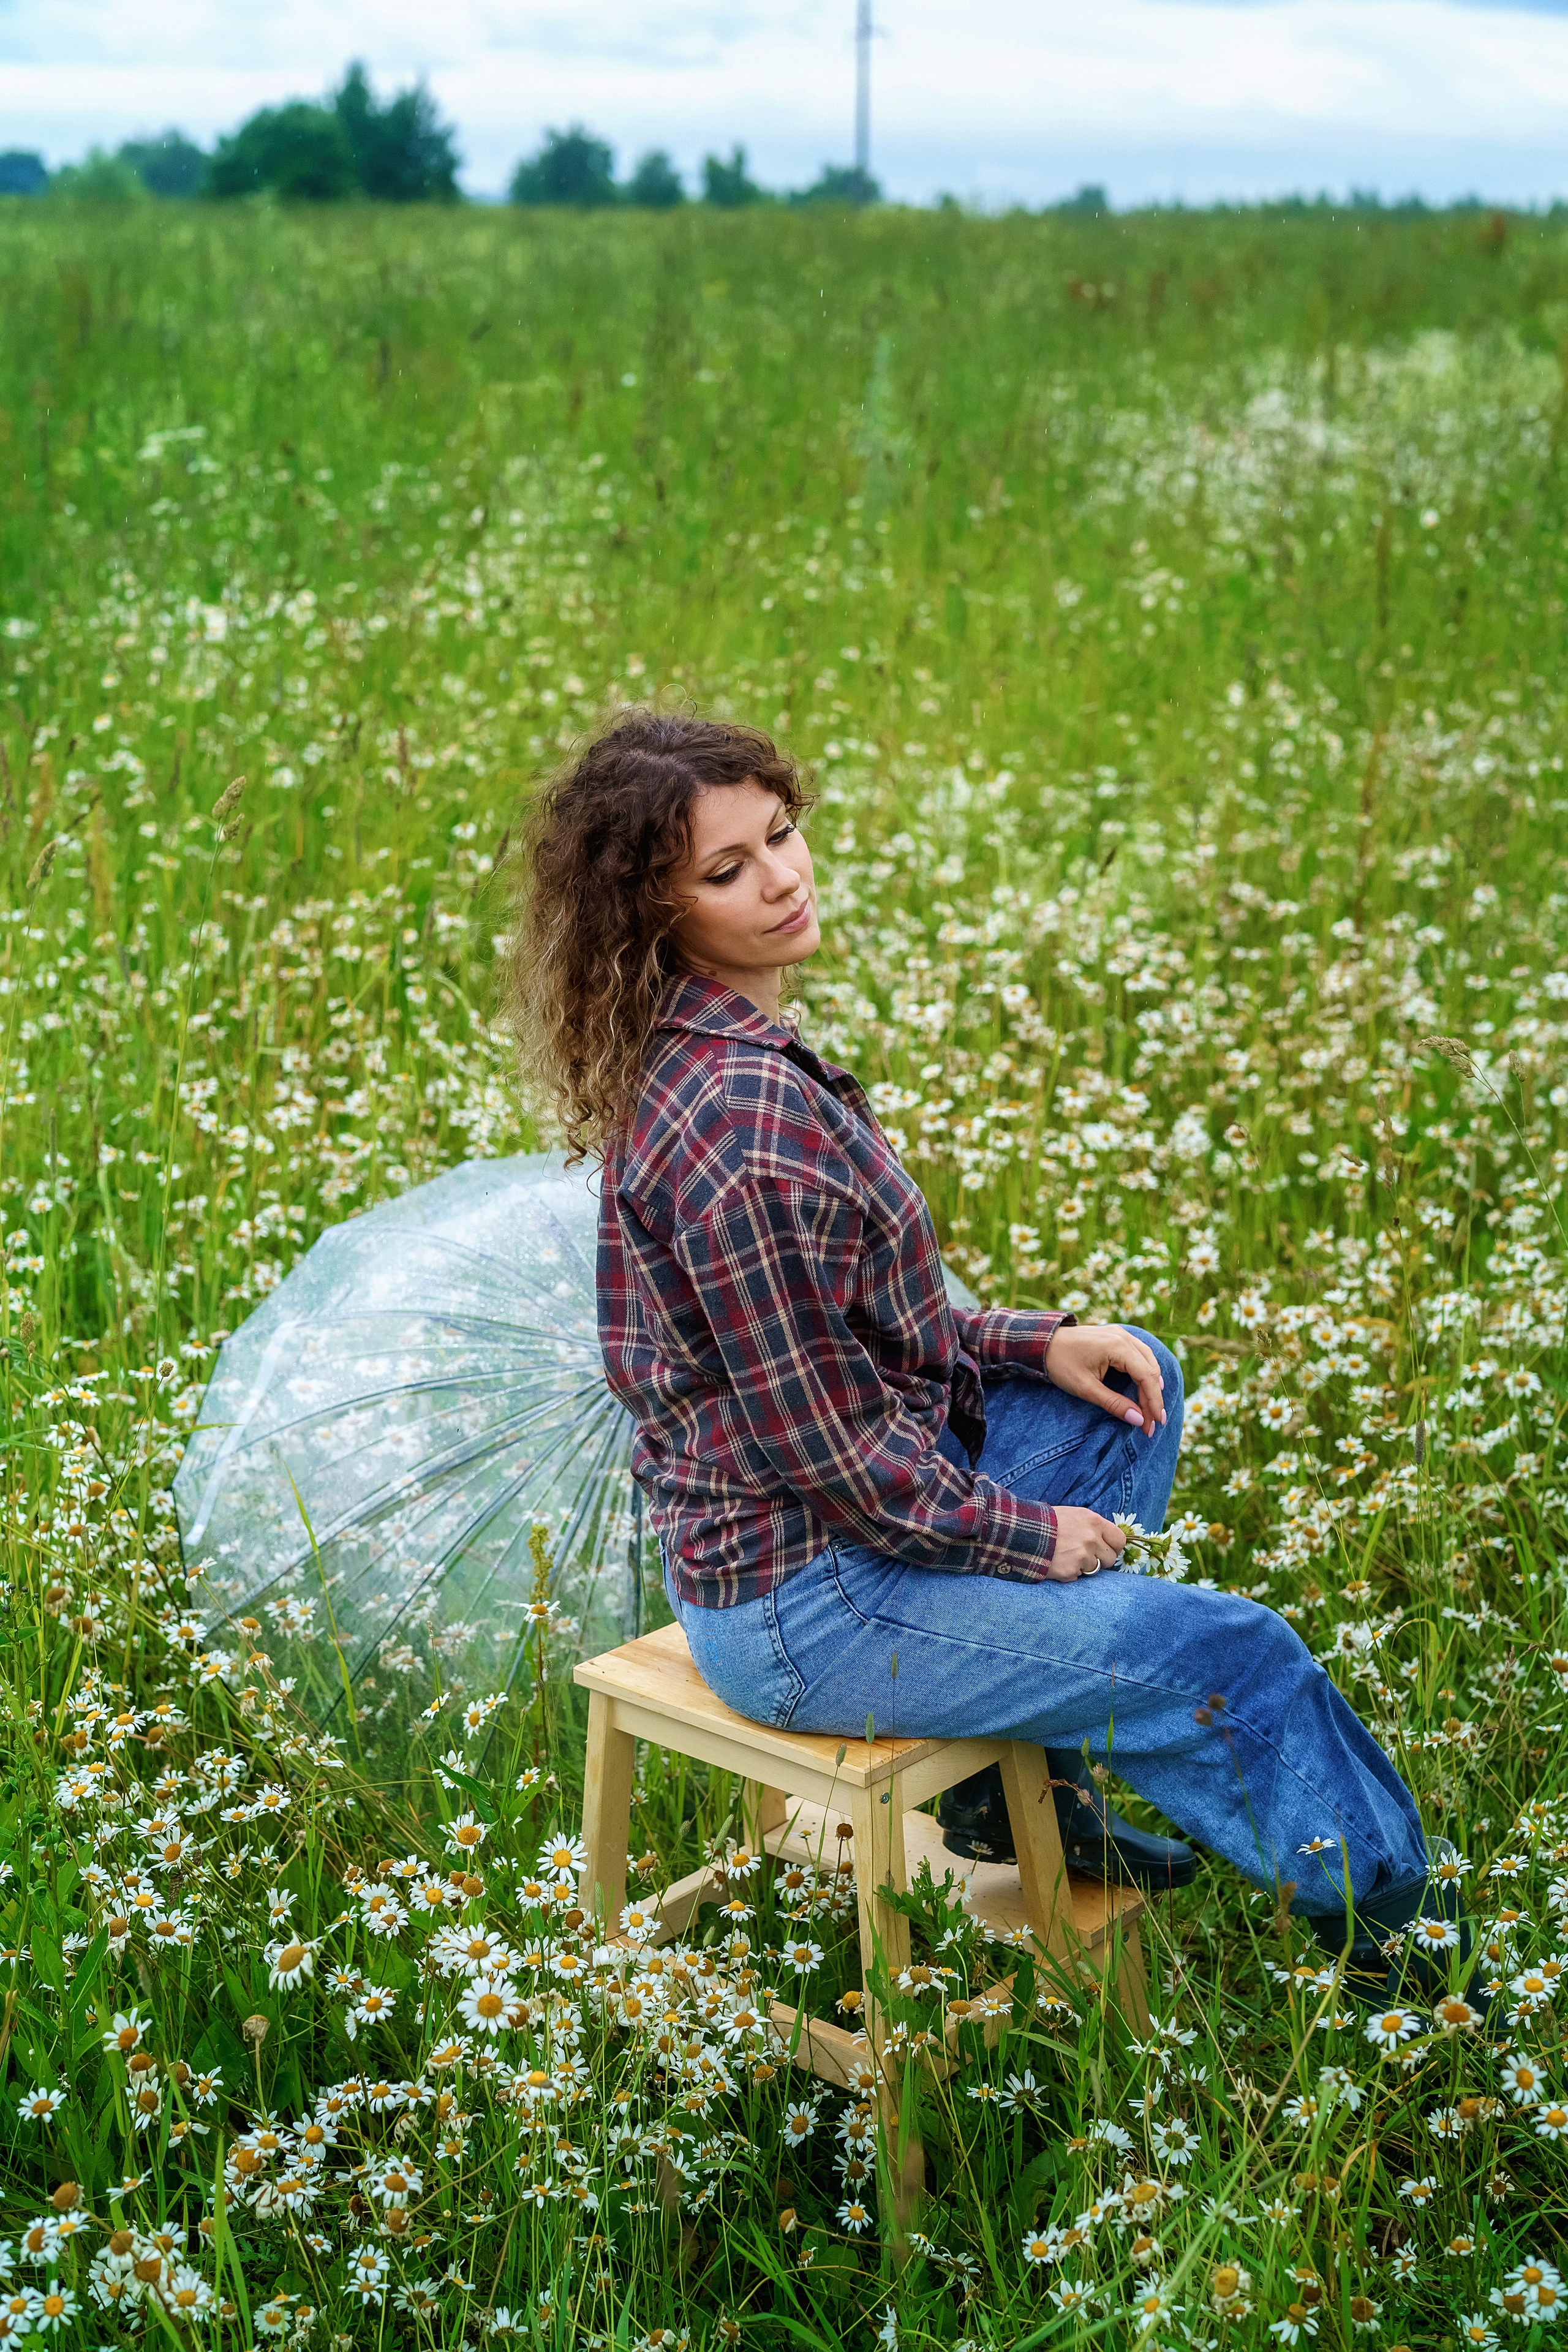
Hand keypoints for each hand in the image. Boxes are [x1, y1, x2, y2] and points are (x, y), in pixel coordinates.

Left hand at [1044, 1322, 1166, 1437]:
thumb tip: (1138, 1419)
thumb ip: (1113, 1403)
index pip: (1146, 1376)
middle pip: (1150, 1369)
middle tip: (1153, 1422)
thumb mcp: (1086, 1388)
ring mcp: (1121, 1334)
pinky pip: (1139, 1354)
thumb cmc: (1061, 1364)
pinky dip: (1144, 1372)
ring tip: (1152, 1409)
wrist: (1042, 1343)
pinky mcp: (1116, 1336)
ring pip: (1148, 1360)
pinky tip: (1145, 1387)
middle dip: (1153, 1397)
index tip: (1156, 1423)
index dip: (1154, 1401)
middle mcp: (1123, 1337)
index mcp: (1117, 1346)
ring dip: (1151, 1385)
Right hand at [1049, 1506, 1128, 1581]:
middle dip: (1099, 1560)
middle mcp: (1091, 1539)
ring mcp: (1082, 1556)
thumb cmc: (1046, 1521)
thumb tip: (1104, 1539)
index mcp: (1093, 1521)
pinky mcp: (1070, 1571)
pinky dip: (1068, 1573)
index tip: (1107, 1549)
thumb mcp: (1073, 1515)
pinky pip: (1077, 1577)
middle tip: (1084, 1556)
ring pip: (1094, 1570)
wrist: (1021, 1531)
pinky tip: (1057, 1563)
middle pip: (1110, 1559)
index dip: (1114, 1547)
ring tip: (1066, 1557)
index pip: (1119, 1539)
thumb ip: (1091, 1526)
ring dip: (1083, 1567)